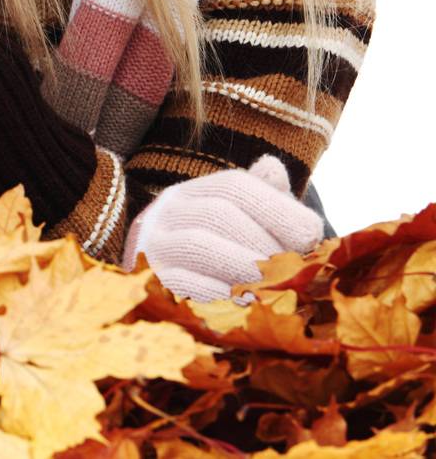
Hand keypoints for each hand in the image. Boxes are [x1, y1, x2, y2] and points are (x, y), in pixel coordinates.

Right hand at [122, 155, 324, 302]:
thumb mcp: (243, 217)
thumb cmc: (221, 246)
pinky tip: (245, 299)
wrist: (172, 271)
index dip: (276, 208)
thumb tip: (272, 168)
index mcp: (195, 191)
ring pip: (199, 245)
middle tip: (293, 267)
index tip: (311, 235)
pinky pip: (184, 281)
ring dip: (244, 266)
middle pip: (218, 214)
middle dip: (263, 242)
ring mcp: (158, 244)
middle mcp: (171, 211)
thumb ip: (264, 197)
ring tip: (273, 284)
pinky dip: (220, 291)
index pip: (234, 186)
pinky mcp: (157, 280)